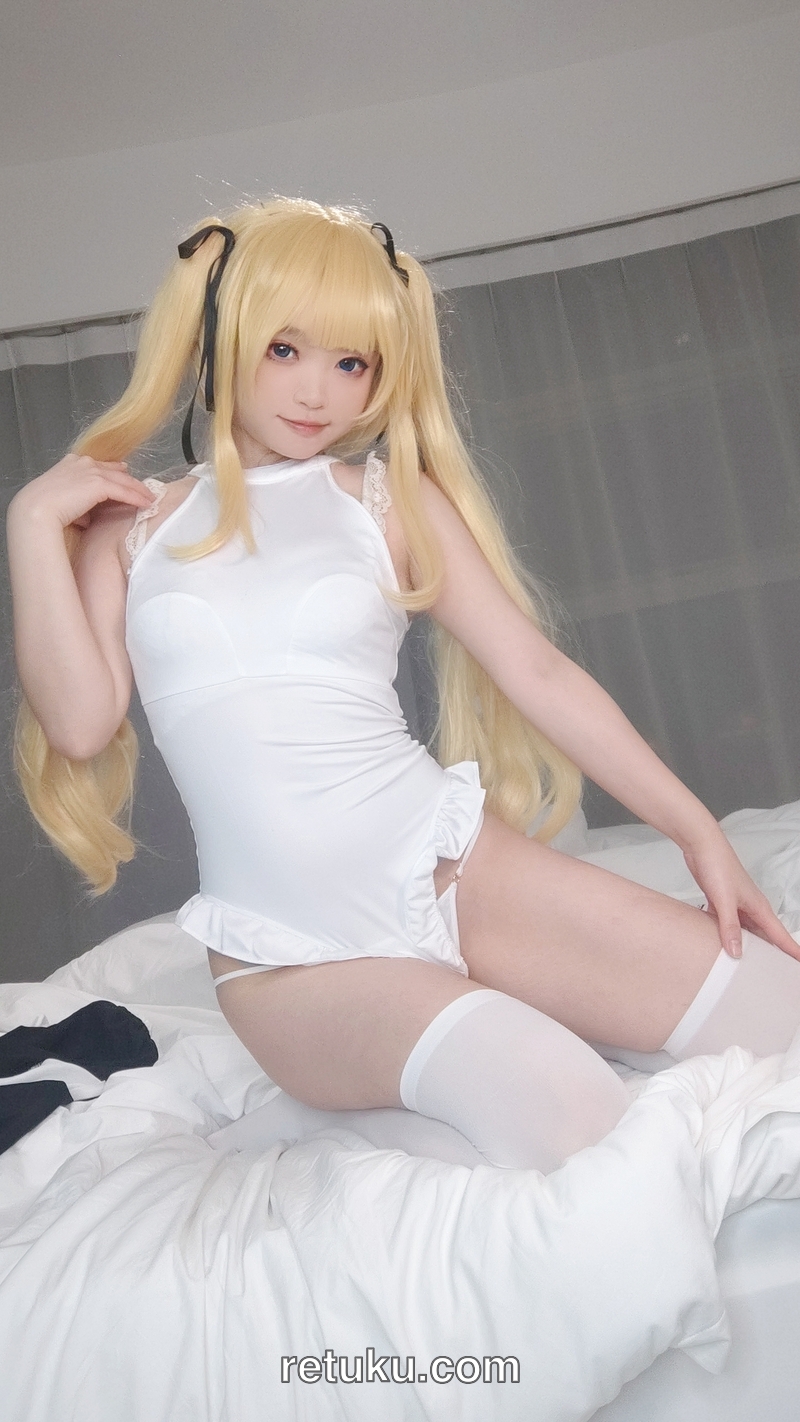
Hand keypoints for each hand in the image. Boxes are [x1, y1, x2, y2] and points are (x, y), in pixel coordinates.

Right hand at [9, 454, 154, 532]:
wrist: (36, 509)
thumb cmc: (42, 509)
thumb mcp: (60, 502)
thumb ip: (77, 505)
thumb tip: (87, 517)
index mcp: (71, 463)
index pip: (99, 465)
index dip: (113, 471)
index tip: (124, 474)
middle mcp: (83, 463)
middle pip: (115, 471)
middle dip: (130, 480)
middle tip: (144, 488)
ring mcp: (92, 471)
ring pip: (123, 480)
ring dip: (138, 489)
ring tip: (150, 498)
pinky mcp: (100, 484)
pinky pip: (124, 491)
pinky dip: (136, 497)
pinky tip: (146, 503)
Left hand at [683, 827, 799, 961]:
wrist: (701, 845)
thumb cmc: (718, 865)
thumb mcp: (725, 900)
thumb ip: (730, 927)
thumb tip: (737, 953)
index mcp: (759, 907)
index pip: (779, 935)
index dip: (791, 951)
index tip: (797, 965)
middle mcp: (751, 907)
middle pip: (764, 936)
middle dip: (769, 953)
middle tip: (771, 972)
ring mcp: (736, 905)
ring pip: (744, 931)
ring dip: (745, 945)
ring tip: (746, 965)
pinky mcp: (721, 902)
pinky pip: (726, 923)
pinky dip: (725, 934)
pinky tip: (719, 944)